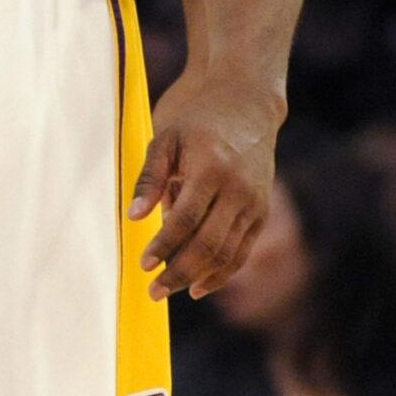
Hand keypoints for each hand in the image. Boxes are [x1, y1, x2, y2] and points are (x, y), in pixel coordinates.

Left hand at [130, 63, 283, 298]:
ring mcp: (254, 202)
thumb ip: (149, 178)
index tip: (143, 264)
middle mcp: (238, 189)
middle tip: (154, 291)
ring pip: (229, 253)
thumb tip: (134, 217)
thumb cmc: (196, 120)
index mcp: (211, 169)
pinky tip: (201, 285)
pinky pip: (243, 250)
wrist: (246, 104)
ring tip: (171, 289)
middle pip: (209, 244)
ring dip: (200, 277)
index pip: (185, 219)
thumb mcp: (165, 138)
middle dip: (179, 271)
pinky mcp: (262, 211)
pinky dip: (223, 271)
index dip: (163, 245)